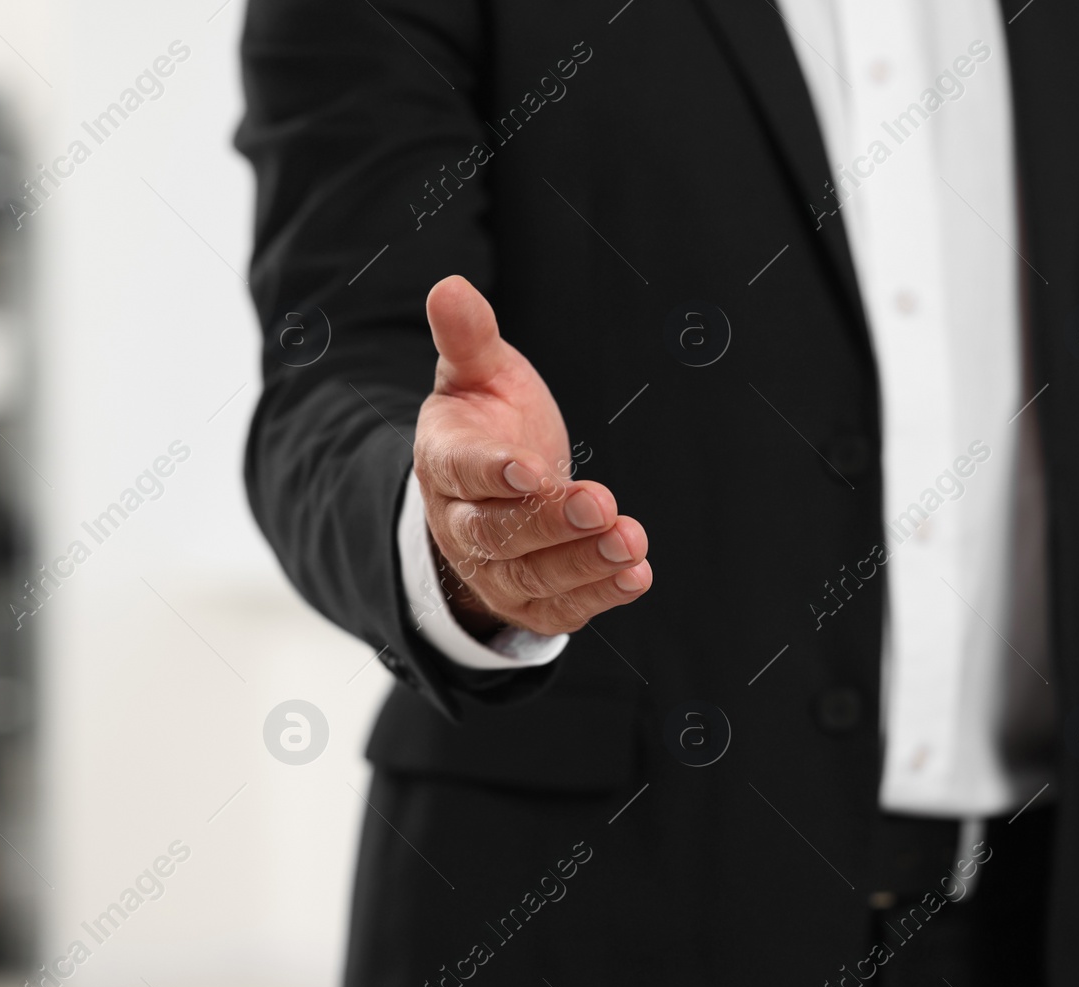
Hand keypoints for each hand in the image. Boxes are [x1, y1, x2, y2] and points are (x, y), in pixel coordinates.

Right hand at [413, 276, 651, 637]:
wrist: (487, 495)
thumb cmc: (487, 424)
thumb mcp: (476, 375)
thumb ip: (468, 338)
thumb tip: (450, 286)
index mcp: (443, 464)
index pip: (460, 472)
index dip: (493, 474)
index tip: (531, 470)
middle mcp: (461, 525)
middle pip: (498, 533)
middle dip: (551, 523)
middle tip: (601, 505)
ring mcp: (493, 570)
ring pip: (533, 576)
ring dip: (584, 562)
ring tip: (631, 543)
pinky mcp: (528, 601)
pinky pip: (560, 608)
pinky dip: (599, 595)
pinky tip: (635, 575)